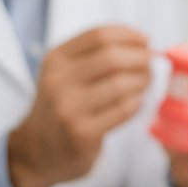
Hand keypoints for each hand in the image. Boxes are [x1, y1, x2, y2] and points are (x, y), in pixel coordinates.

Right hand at [7, 25, 151, 186]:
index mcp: (55, 60)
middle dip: (140, 58)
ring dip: (142, 80)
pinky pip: (123, 109)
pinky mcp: (82, 134)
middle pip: (112, 57)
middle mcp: (57, 82)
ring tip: (145, 83)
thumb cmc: (63, 105)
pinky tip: (135, 102)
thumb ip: (97, 54)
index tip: (145, 41)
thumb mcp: (65, 73)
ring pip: (121, 83)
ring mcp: (68, 109)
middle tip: (150, 64)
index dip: (129, 35)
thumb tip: (144, 44)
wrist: (37, 151)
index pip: (99, 36)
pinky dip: (137, 102)